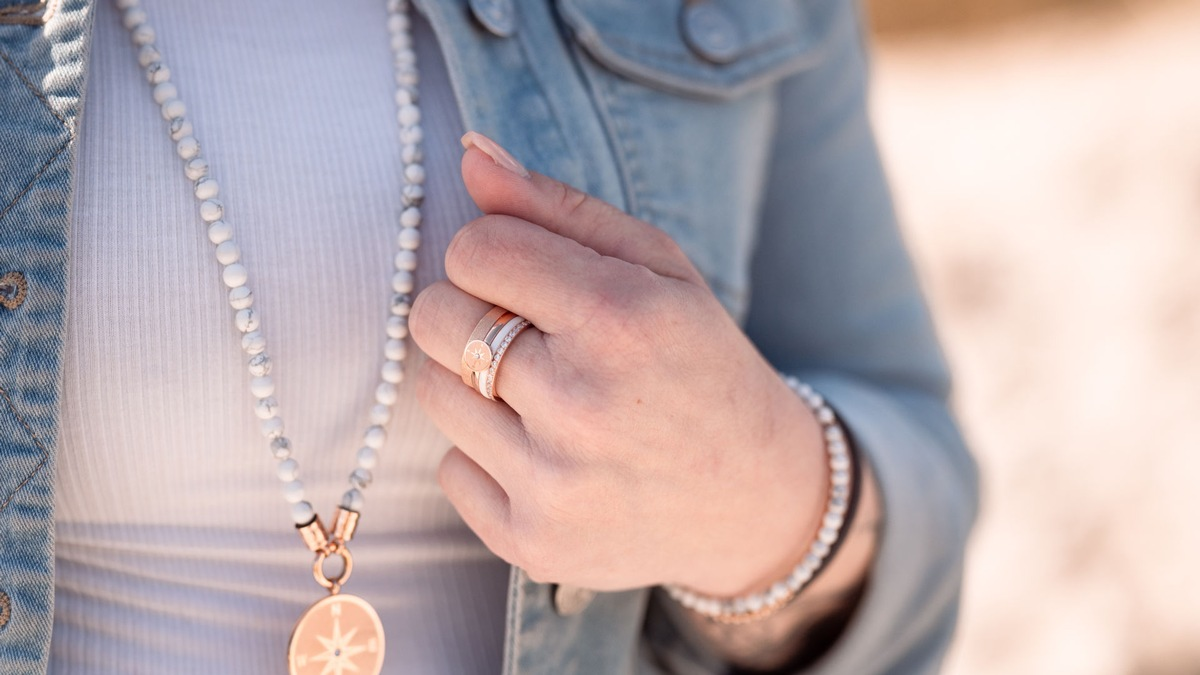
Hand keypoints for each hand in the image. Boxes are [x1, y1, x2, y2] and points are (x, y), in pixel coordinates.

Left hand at [408, 133, 829, 596]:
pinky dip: (485, 456)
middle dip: (469, 311)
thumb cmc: (701, 364)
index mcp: (621, 318)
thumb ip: (559, 206)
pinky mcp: (531, 541)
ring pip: (431, 391)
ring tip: (542, 395)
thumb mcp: (659, 268)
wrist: (755, 499)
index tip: (527, 276)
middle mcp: (582, 404)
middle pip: (433, 317)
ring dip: (472, 383)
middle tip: (531, 335)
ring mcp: (554, 483)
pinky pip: (448, 469)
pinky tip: (547, 455)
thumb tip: (470, 155)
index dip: (493, 254)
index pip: (475, 249)